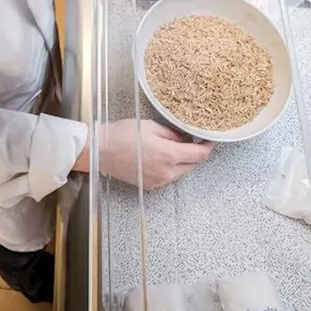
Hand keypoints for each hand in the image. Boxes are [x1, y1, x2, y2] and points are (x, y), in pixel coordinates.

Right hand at [74, 120, 212, 189]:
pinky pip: (169, 176)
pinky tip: (164, 156)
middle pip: (193, 165)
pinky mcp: (150, 185)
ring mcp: (158, 181)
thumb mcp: (151, 126)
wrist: (99, 151)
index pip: (199, 155)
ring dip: (184, 161)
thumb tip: (185, 138)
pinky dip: (172, 167)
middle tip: (194, 140)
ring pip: (181, 172)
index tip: (211, 139)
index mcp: (169, 155)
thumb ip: (172, 134)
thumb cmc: (122, 135)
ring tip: (177, 146)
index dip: (208, 146)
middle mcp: (167, 172)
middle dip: (197, 153)